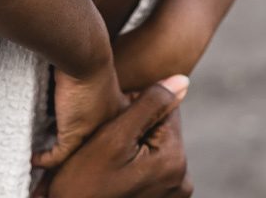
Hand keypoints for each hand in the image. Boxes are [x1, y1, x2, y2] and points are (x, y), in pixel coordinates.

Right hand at [35, 75, 192, 197]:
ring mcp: (173, 193)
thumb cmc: (83, 182)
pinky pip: (151, 167)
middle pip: (161, 130)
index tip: (112, 123)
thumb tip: (183, 80)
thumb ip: (150, 104)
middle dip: (136, 129)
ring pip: (154, 147)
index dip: (136, 107)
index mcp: (175, 160)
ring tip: (107, 161)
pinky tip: (113, 173)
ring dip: (134, 146)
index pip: (165, 110)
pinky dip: (134, 163)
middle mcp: (182, 180)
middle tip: (105, 144)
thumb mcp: (113, 136)